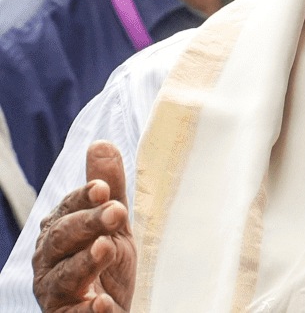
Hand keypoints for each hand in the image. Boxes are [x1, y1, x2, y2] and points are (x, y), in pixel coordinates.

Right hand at [32, 141, 135, 312]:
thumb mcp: (112, 222)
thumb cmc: (106, 260)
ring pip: (64, 275)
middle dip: (87, 223)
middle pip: (63, 238)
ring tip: (105, 248)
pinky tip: (102, 304)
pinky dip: (88, 310)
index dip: (82, 199)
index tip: (102, 189)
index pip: (67, 209)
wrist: (109, 306)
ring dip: (84, 262)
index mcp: (60, 231)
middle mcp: (51, 260)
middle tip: (116, 212)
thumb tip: (102, 144)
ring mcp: (56, 290)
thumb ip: (109, 187)